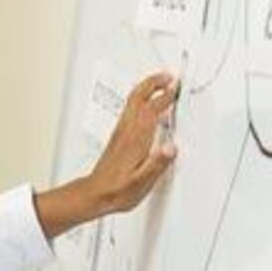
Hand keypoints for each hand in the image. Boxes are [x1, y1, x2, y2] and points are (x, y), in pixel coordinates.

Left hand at [35, 71, 178, 238]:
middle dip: (153, 82)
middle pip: (138, 97)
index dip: (165, 96)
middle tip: (168, 76)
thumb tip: (171, 149)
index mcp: (135, 140)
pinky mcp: (118, 137)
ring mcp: (121, 132)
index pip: (152, 110)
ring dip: (147, 88)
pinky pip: (130, 110)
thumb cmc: (116, 191)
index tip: (177, 86)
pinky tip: (147, 106)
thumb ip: (157, 165)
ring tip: (161, 83)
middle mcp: (126, 132)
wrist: (94, 194)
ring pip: (132, 101)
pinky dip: (141, 100)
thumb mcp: (141, 183)